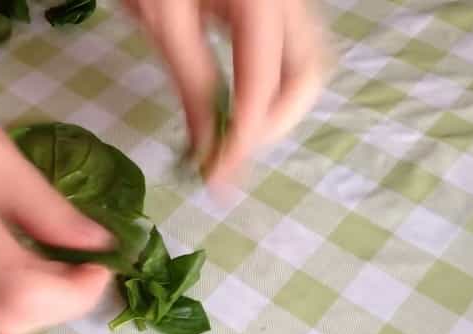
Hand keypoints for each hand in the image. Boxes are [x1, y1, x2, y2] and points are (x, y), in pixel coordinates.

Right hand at [0, 49, 113, 333]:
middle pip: (9, 319)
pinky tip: (14, 263)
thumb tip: (98, 245)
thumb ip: (49, 208)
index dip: (73, 294)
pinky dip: (2, 298)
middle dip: (62, 301)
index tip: (102, 265)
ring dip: (35, 302)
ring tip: (53, 261)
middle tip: (84, 263)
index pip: (18, 292)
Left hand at [125, 0, 330, 189]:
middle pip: (309, 74)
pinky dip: (270, 88)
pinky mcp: (274, 8)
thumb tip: (209, 145)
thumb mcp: (163, 19)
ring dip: (278, 110)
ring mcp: (287, 2)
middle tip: (232, 154)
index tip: (221, 176)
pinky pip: (289, 54)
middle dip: (273, 123)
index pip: (264, 80)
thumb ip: (191, 80)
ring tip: (236, 136)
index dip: (245, 134)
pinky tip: (239, 104)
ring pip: (307, 66)